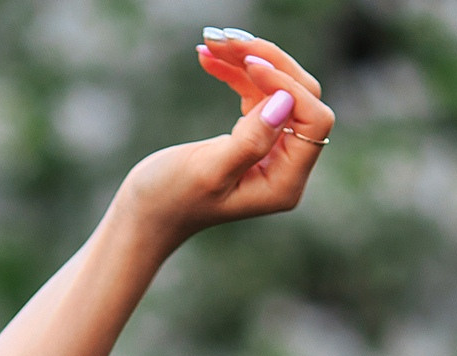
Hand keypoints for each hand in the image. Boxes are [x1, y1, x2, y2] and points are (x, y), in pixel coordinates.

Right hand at [124, 35, 335, 240]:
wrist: (144, 213)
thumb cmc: (170, 199)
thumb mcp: (207, 171)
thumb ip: (250, 141)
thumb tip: (285, 102)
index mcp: (284, 183)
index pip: (312, 119)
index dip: (288, 86)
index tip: (251, 65)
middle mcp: (286, 167)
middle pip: (300, 97)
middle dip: (267, 63)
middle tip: (228, 40)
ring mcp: (272, 151)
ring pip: (277, 89)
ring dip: (246, 61)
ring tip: (211, 42)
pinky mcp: (254, 137)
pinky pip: (256, 94)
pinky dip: (235, 73)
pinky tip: (208, 59)